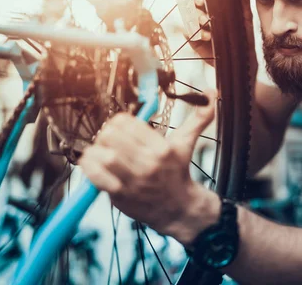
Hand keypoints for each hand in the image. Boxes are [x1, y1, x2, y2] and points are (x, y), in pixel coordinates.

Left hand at [79, 90, 220, 243]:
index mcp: (163, 148)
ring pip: (103, 156)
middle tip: (108, 139)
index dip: (119, 122)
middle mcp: (149, 164)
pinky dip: (90, 167)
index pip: (127, 122)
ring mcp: (134, 182)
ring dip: (96, 150)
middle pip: (112, 137)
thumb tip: (212, 91)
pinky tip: (94, 164)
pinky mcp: (121, 196)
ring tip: (100, 151)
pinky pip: (97, 177)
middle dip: (106, 134)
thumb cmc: (178, 172)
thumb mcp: (187, 142)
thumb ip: (198, 117)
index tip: (120, 127)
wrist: (180, 209)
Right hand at [190, 0, 253, 68]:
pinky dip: (197, 33)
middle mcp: (202, 11)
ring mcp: (196, 24)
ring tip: (207, 22)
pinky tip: (208, 37)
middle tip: (201, 2)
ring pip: (188, 14)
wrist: (242, 57)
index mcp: (213, 2)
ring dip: (196, 16)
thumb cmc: (243, 33)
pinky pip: (188, 32)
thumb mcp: (245, 15)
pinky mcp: (193, 38)